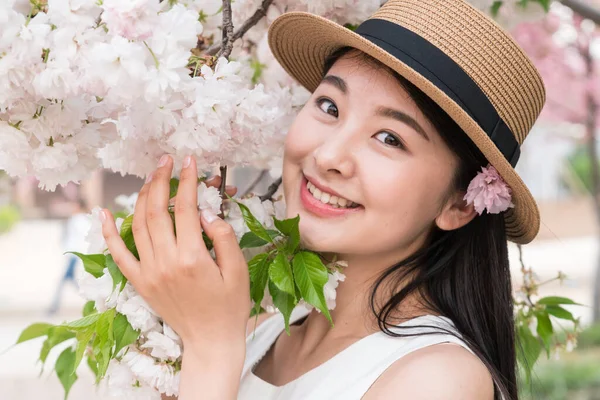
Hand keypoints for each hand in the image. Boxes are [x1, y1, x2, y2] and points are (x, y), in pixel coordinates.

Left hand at [100, 155, 250, 349]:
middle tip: (166, 161)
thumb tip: (206, 213)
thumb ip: (224, 238)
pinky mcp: (140, 283)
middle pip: (157, 210)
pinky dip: (108, 233)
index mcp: (193, 258)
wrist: (210, 340)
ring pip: (138, 225)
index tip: (190, 161)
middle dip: (161, 180)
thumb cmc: (229, 306)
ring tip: (151, 177)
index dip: (188, 180)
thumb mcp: (239, 271)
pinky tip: (103, 212)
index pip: (186, 208)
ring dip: (143, 196)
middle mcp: (166, 262)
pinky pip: (118, 254)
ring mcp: (149, 273)